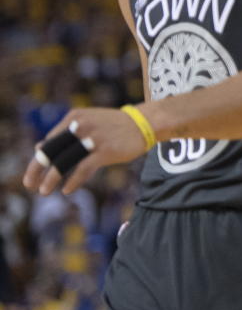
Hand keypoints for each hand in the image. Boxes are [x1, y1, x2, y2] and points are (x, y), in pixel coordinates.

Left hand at [23, 107, 148, 195]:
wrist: (144, 122)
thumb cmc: (114, 125)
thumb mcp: (87, 122)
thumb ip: (64, 134)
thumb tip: (38, 148)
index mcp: (74, 118)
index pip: (49, 141)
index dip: (37, 160)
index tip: (31, 174)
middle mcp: (80, 126)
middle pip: (51, 151)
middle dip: (36, 169)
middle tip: (29, 184)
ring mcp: (92, 138)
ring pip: (64, 161)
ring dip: (51, 178)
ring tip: (43, 191)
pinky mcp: (104, 151)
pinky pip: (83, 169)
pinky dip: (73, 181)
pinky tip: (67, 190)